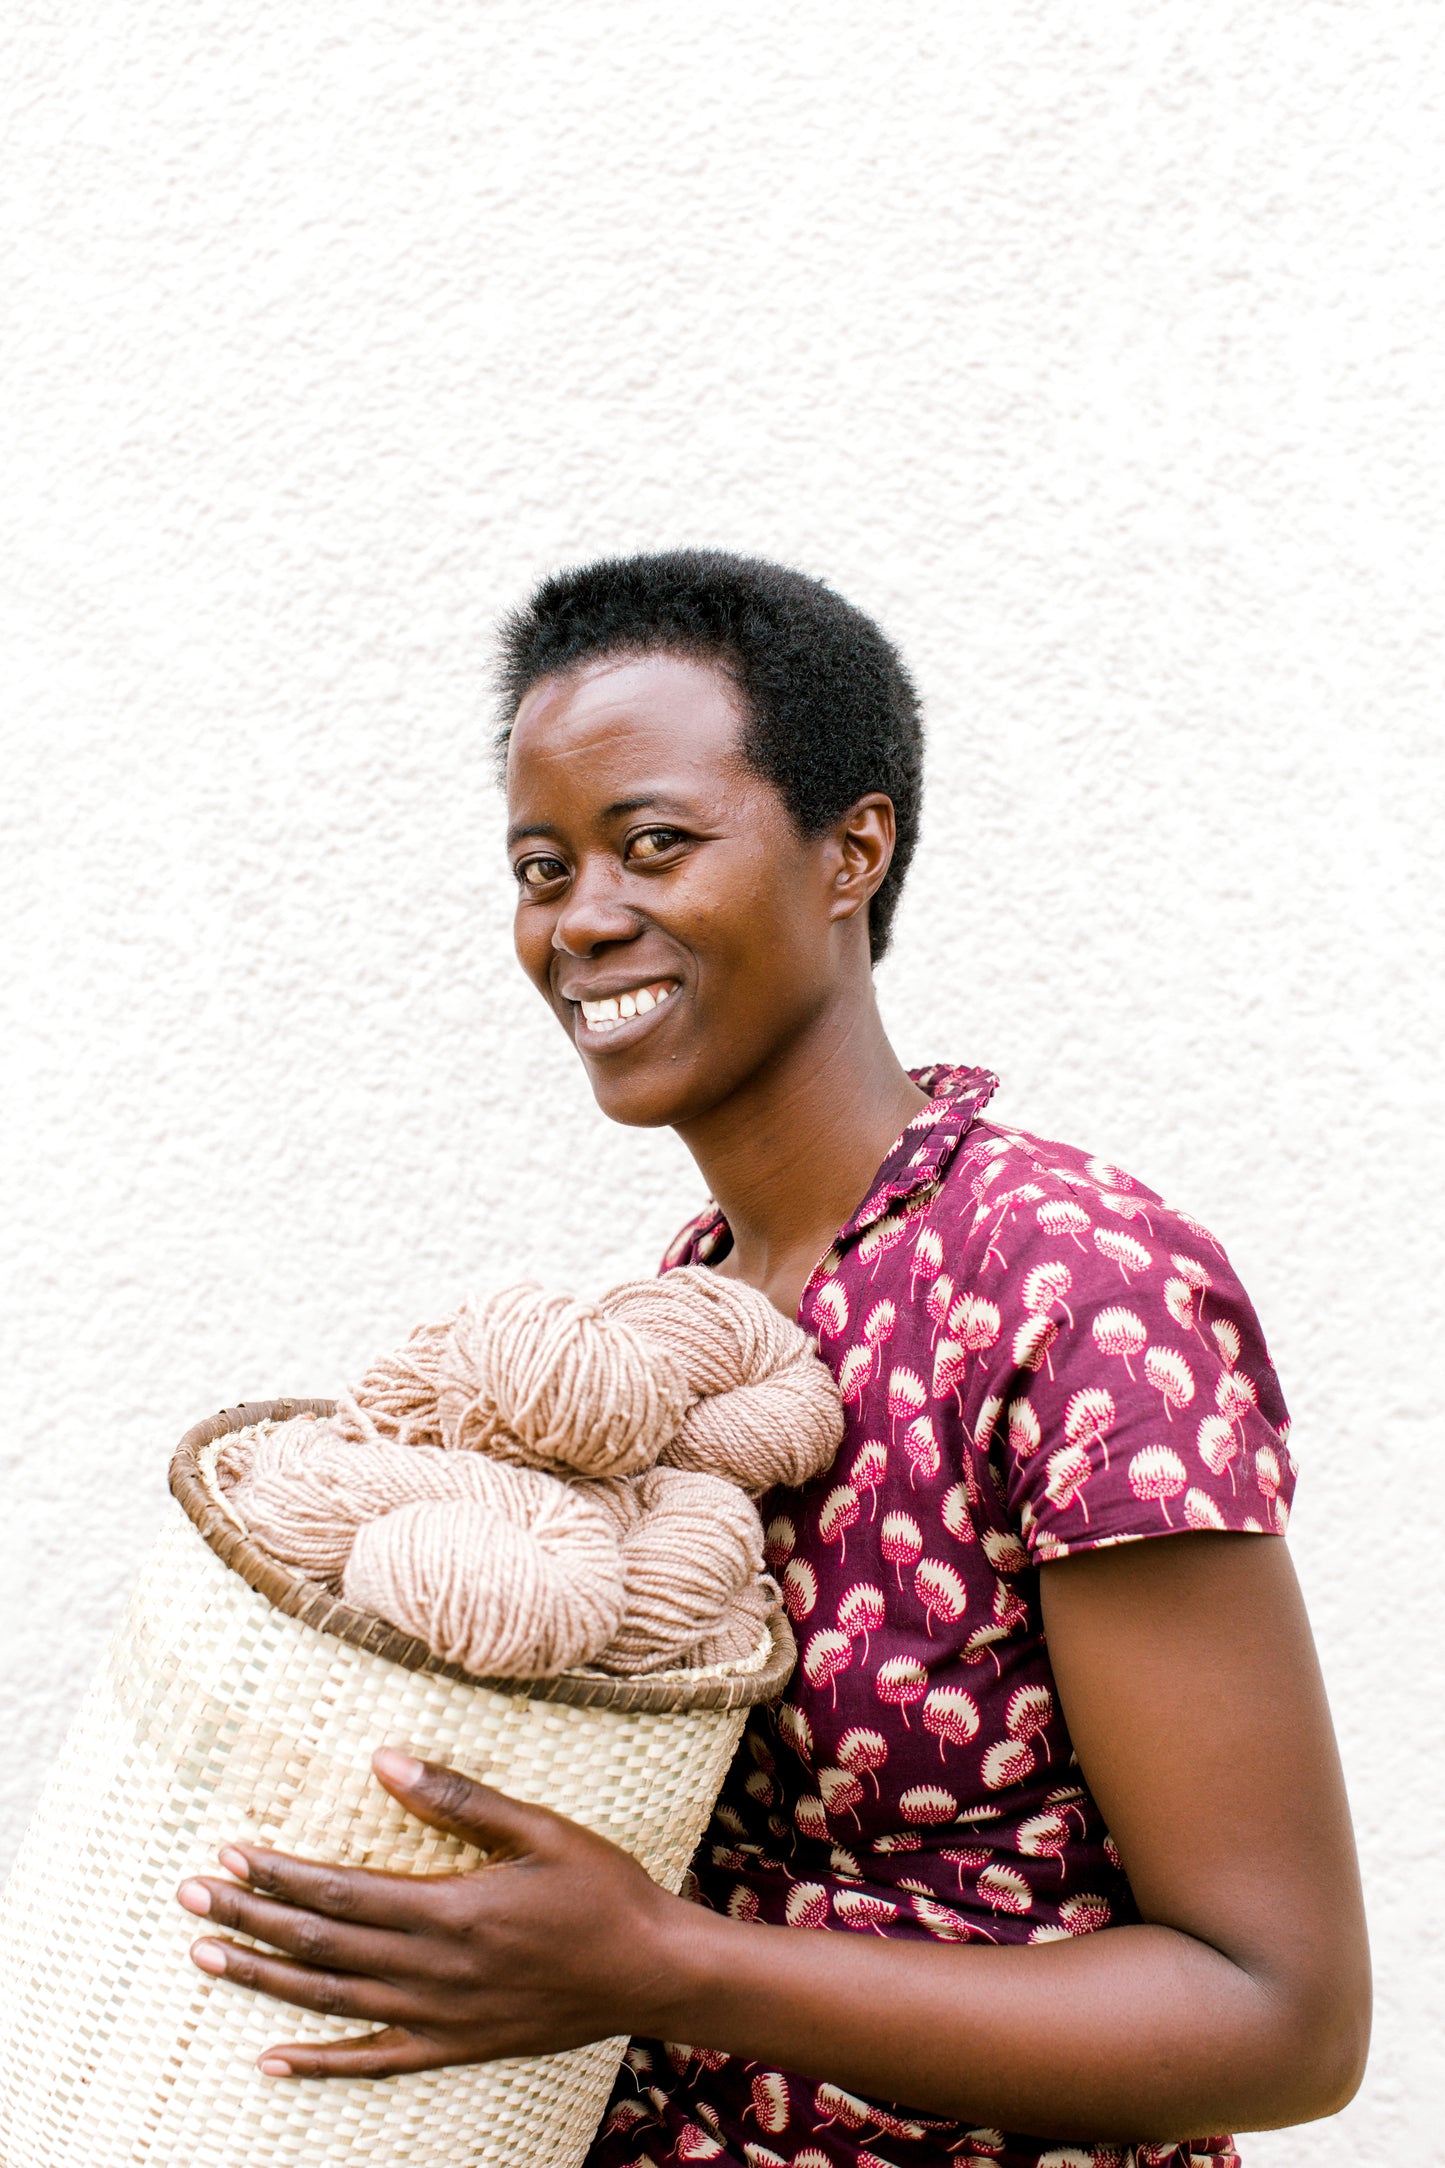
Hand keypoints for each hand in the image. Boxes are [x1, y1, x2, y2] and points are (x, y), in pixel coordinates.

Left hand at [175, 1747, 682, 2077]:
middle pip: (321, 1946)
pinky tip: (272, 2057)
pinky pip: (373, 2061)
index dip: (279, 1875)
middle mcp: (434, 1970)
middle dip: (249, 1919)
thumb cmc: (601, 1889)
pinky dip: (319, 2062)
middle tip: (190, 1894)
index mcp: (451, 1910)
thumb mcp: (538, 1829)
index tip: (229, 1853)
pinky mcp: (455, 2047)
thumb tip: (384, 1760)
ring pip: (331, 2001)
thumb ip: (458, 1799)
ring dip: (263, 1979)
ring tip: (205, 1957)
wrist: (651, 1972)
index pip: (340, 1892)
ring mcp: (441, 2017)